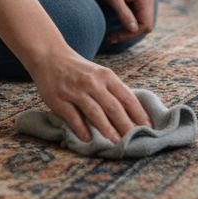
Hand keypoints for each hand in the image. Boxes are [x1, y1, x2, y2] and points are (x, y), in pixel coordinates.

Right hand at [25, 49, 152, 142]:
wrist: (49, 56)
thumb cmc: (79, 69)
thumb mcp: (99, 73)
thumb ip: (112, 90)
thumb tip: (131, 114)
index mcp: (106, 75)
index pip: (127, 97)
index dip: (138, 114)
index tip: (147, 128)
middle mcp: (92, 82)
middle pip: (113, 107)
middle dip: (125, 125)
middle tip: (134, 139)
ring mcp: (75, 91)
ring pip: (95, 113)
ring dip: (107, 129)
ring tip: (115, 142)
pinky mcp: (59, 99)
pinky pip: (73, 117)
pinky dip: (81, 129)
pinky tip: (88, 139)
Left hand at [94, 0, 155, 37]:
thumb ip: (124, 14)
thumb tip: (134, 30)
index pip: (145, 25)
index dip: (130, 33)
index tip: (114, 36)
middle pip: (145, 24)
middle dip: (129, 32)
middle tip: (111, 37)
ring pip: (142, 21)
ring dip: (128, 28)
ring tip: (113, 33)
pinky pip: (138, 14)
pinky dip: (129, 21)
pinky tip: (117, 23)